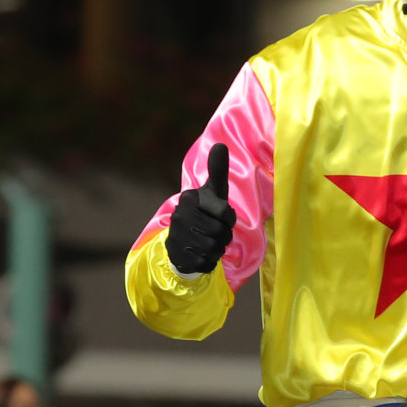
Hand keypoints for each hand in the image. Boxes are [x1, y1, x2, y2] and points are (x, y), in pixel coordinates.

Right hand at [165, 143, 234, 275]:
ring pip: (215, 248)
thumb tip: (220, 144)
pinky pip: (206, 262)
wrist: (180, 240)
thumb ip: (218, 171)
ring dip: (218, 248)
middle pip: (221, 233)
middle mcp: (180, 216)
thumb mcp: (213, 191)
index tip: (223, 217)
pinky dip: (209, 260)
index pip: (226, 213)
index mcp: (190, 198)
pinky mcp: (178, 255)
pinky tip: (202, 253)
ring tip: (209, 241)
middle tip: (216, 232)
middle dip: (224, 236)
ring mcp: (177, 236)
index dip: (229, 219)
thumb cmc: (204, 212)